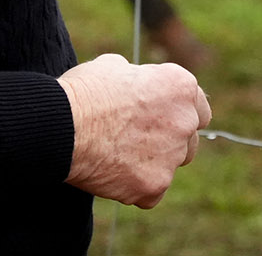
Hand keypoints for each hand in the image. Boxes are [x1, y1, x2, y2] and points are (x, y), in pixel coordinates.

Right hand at [58, 53, 212, 207]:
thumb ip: (139, 81)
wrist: (62, 126)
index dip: (178, 114)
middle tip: (136, 140)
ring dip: (152, 164)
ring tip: (118, 157)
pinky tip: (112, 174)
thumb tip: (136, 88)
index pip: (199, 108)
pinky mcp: (153, 186)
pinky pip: (151, 192)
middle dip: (169, 141)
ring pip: (170, 167)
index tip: (161, 119)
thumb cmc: (84, 92)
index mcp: (180, 87)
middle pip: (189, 140)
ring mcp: (171, 157)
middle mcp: (184, 121)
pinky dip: (135, 187)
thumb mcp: (116, 67)